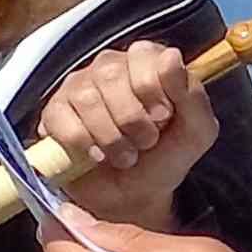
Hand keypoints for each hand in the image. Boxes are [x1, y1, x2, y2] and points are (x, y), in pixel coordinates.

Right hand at [37, 42, 212, 221]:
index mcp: (147, 62)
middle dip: (132, 119)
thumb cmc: (165, 159)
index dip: (153, 89)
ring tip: (124, 155)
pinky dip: (82, 143)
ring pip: (86, 98)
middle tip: (145, 142)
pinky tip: (97, 156)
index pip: (141, 54)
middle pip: (110, 75)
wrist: (134, 197)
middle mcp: (109, 67)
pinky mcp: (54, 114)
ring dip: (110, 137)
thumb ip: (192, 93)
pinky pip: (60, 119)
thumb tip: (170, 57)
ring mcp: (77, 88)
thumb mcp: (196, 131)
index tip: (163, 118)